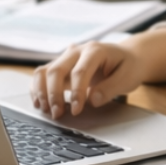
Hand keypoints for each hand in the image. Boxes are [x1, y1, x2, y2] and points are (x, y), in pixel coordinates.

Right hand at [31, 27, 165, 118]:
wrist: (128, 57)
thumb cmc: (128, 66)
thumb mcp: (128, 77)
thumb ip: (111, 88)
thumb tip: (92, 100)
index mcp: (95, 50)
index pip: (80, 71)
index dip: (76, 93)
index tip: (77, 111)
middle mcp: (77, 51)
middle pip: (57, 70)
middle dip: (54, 94)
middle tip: (58, 114)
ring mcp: (66, 57)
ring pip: (45, 71)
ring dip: (42, 92)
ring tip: (47, 110)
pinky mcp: (61, 66)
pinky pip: (42, 75)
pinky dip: (37, 89)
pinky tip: (40, 104)